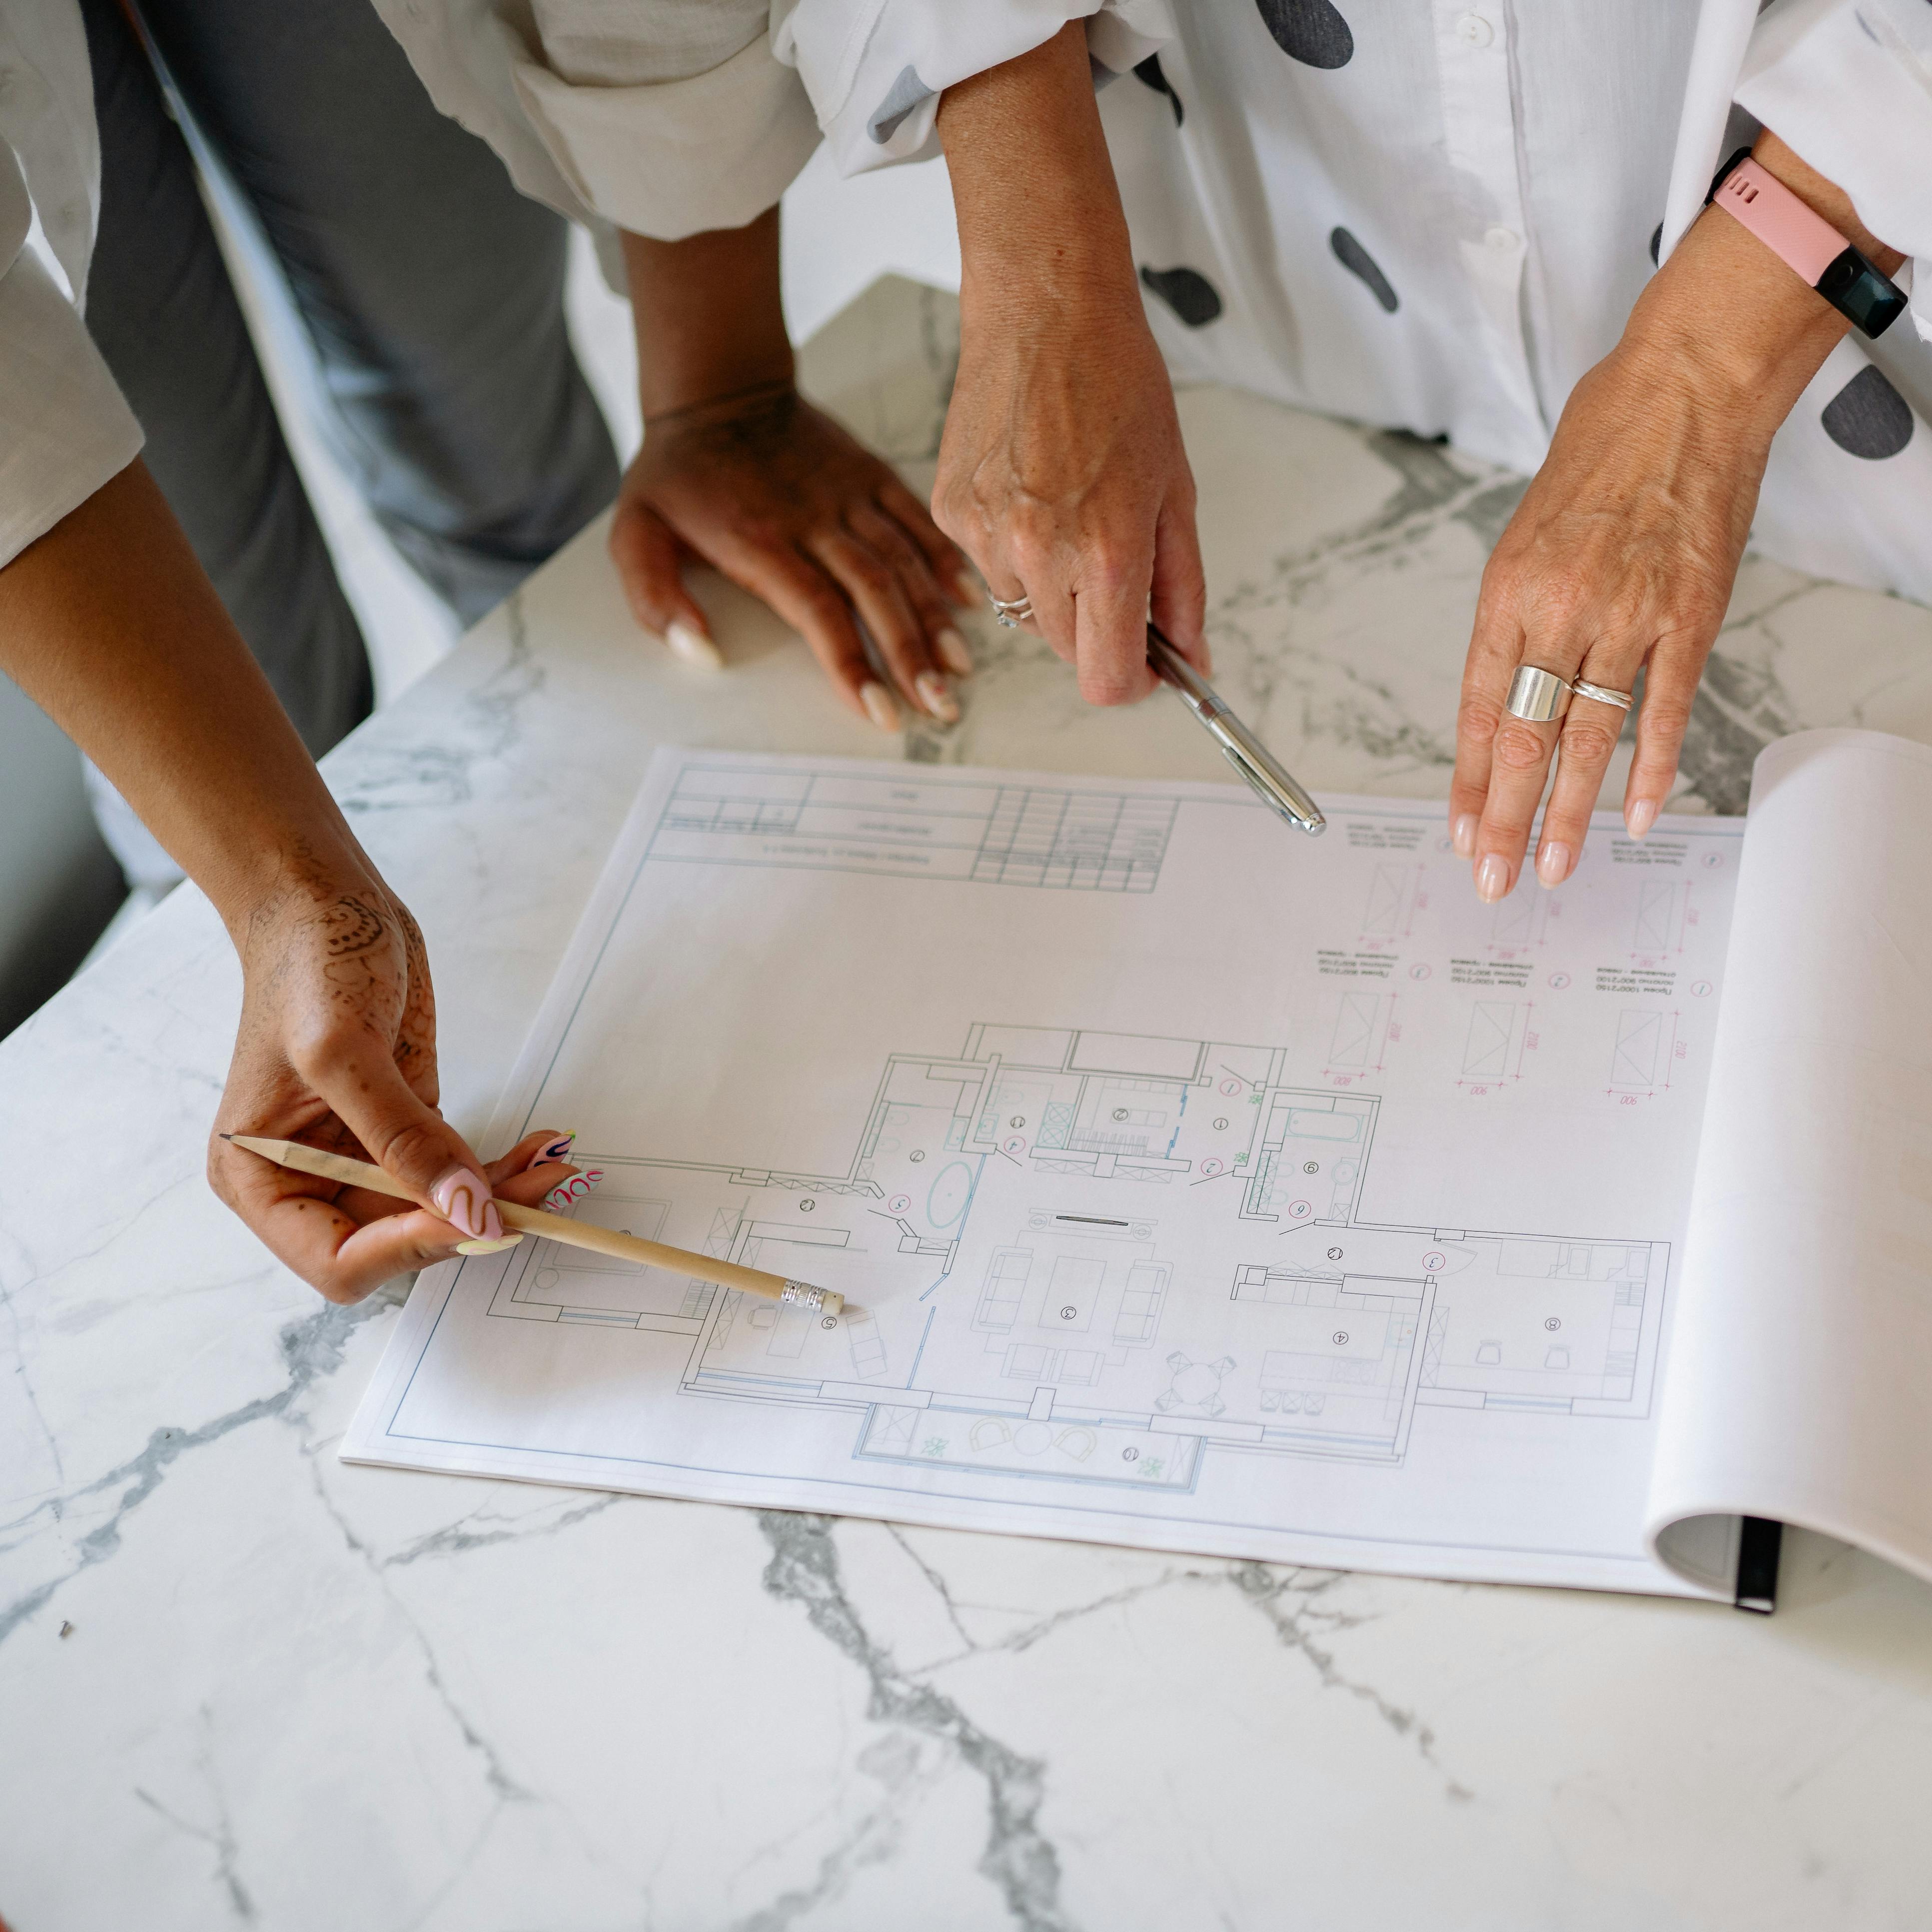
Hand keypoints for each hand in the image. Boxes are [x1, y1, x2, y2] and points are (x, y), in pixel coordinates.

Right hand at [208, 858, 575, 1301]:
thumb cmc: (308, 965)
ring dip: (499, 1201)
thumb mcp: (345, 1051)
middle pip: (398, 1244)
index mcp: (259, 1178)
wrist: (327, 905)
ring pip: (437, 1213)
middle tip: (541, 1196)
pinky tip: (539, 1150)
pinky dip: (498, 1172)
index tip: (477, 1218)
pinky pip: (454, 1174)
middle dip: (468, 1225)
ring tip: (555, 1171)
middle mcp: (306, 1180)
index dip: (411, 1249)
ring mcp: (358, 1158)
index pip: (338, 1260)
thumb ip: (403, 1139)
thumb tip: (466, 1210)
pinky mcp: (405, 1131)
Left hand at [610, 382, 974, 728]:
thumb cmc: (677, 474)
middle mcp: (814, 519)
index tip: (880, 713)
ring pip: (903, 560)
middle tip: (939, 707)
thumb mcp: (634, 533)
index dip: (852, 664)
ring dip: (935, 618)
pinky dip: (945, 559)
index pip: (819, 612)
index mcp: (760, 541)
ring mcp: (848, 495)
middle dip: (911, 655)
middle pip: (875, 593)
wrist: (717, 388)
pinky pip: (916, 518)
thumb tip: (702, 655)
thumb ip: (656, 598)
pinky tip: (969, 601)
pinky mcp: (870, 474)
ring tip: (958, 669)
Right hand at [935, 19, 1205, 703]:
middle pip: (1067, 652)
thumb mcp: (1176, 491)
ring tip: (1068, 504)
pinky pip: (989, 566)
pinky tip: (1031, 486)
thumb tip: (1191, 658)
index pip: (1107, 680)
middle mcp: (1038, 554)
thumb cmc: (1117, 382)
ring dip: (1053, 584)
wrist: (1045, 307)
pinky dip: (1015, 547)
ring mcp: (987, 536)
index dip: (1134, 680)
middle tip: (1114, 556)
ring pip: (1027, 612)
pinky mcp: (953, 513)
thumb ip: (1182, 587)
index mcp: (1106, 553)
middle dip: (1098, 625)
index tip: (1148, 661)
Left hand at [1447, 333, 1761, 897]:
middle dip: (1501, 819)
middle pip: (1520, 738)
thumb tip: (1508, 685)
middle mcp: (1558, 609)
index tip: (1457, 830)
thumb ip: (1517, 616)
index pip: (1474, 709)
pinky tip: (1636, 817)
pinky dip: (1650, 771)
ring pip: (1587, 739)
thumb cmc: (1600, 449)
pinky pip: (1664, 710)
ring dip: (1568, 813)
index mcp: (1507, 592)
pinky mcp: (1688, 616)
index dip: (1463, 780)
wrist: (1682, 391)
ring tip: (1552, 866)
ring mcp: (1626, 616)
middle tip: (1489, 877)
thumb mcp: (1525, 533)